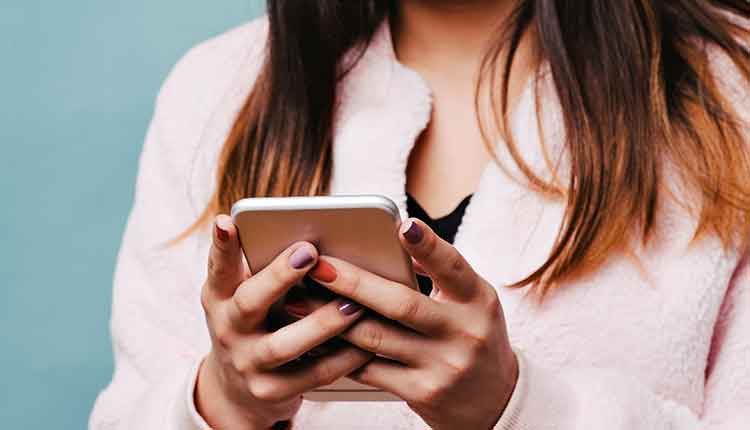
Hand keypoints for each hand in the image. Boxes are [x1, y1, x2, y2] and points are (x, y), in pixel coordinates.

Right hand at [195, 215, 369, 429]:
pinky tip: (366, 344)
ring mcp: (247, 363)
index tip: (228, 222)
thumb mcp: (242, 295)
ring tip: (354, 304)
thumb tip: (308, 232)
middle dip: (279, 277)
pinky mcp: (270, 391)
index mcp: (220, 297)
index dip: (222, 246)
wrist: (237, 388)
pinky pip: (312, 375)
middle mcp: (227, 329)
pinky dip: (342, 359)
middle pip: (248, 302)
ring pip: (283, 345)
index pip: (218, 267)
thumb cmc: (254, 323)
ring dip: (322, 324)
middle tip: (310, 252)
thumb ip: (261, 268)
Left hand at [308, 218, 518, 429]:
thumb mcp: (472, 302)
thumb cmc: (473, 337)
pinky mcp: (423, 393)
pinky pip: (371, 370)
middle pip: (401, 304)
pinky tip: (317, 339)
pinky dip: (341, 353)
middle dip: (354, 283)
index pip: (453, 267)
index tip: (402, 225)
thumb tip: (391, 239)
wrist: (495, 401)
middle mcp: (464, 332)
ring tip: (301, 300)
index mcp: (478, 300)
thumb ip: (438, 275)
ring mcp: (443, 366)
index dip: (428, 246)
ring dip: (333, 319)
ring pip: (376, 338)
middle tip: (318, 265)